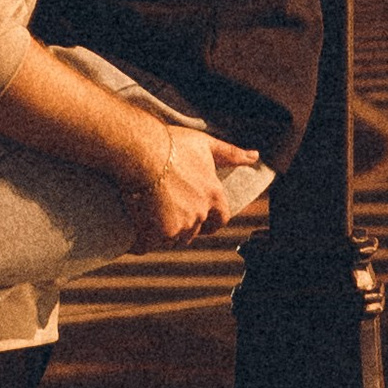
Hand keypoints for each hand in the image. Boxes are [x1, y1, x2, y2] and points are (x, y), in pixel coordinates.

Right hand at [121, 125, 263, 250]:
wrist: (144, 152)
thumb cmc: (173, 144)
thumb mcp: (205, 143)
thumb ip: (230, 153)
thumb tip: (254, 157)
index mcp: (213, 194)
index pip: (221, 218)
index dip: (212, 222)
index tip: (203, 222)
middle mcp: (200, 213)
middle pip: (194, 230)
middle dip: (182, 224)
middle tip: (165, 212)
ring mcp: (180, 224)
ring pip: (172, 238)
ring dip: (163, 234)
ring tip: (147, 220)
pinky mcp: (159, 231)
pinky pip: (147, 244)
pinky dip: (140, 243)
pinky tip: (133, 238)